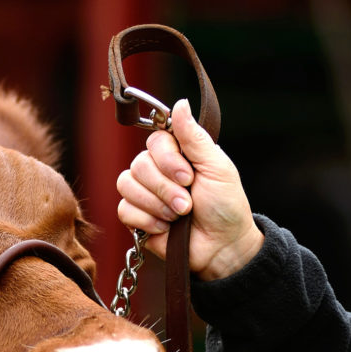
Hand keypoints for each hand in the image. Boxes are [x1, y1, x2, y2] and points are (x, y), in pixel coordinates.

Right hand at [116, 99, 262, 280]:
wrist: (222, 247)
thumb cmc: (226, 206)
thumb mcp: (217, 167)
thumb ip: (194, 137)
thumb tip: (179, 104)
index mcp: (177, 154)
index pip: (154, 141)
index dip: (167, 159)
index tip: (188, 176)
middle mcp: (157, 171)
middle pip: (138, 164)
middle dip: (165, 188)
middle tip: (188, 203)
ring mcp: (144, 194)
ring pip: (126, 185)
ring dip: (156, 204)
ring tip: (179, 216)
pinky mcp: (136, 218)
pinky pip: (124, 210)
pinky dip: (146, 220)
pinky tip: (165, 228)